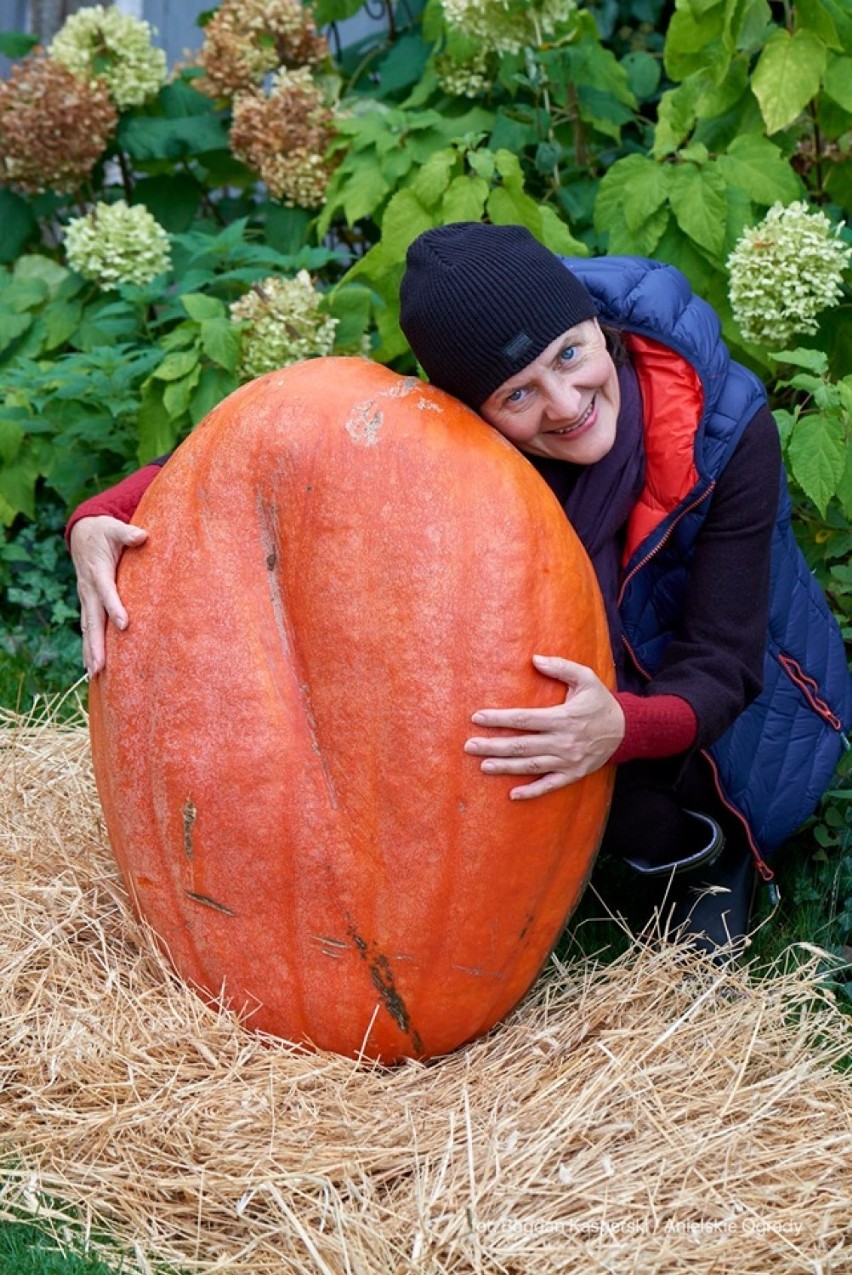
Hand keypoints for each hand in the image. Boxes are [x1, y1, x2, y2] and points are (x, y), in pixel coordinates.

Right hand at [69, 516, 147, 674]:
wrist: (82, 533)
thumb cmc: (103, 531)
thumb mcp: (114, 528)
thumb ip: (128, 533)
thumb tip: (142, 536)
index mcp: (98, 572)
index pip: (107, 592)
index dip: (114, 608)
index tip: (124, 625)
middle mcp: (88, 589)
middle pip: (92, 620)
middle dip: (95, 644)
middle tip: (100, 666)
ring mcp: (86, 599)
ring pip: (87, 628)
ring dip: (90, 651)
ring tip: (94, 674)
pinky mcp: (87, 604)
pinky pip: (87, 628)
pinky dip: (88, 647)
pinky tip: (92, 667)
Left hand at [464, 654, 623, 799]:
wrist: (627, 730)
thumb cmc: (600, 702)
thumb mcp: (586, 679)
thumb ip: (561, 667)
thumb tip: (534, 659)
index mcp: (563, 718)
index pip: (524, 719)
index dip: (499, 719)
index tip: (477, 718)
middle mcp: (563, 742)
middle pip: (522, 745)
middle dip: (493, 746)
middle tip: (469, 746)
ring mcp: (568, 761)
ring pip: (531, 766)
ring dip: (506, 767)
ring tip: (483, 766)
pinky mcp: (574, 774)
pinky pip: (550, 785)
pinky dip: (532, 791)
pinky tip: (513, 795)